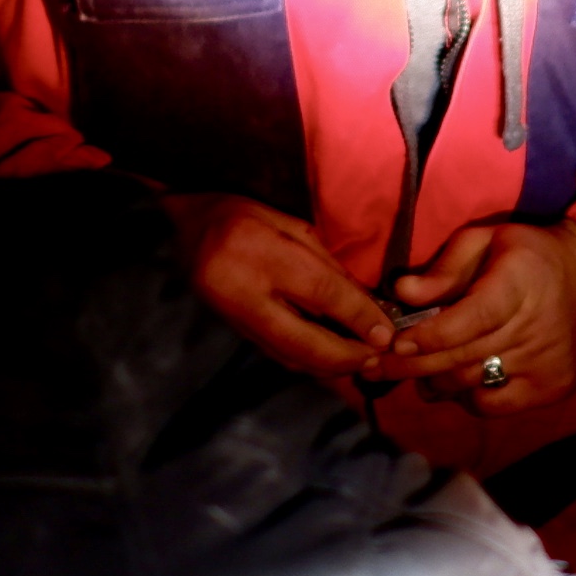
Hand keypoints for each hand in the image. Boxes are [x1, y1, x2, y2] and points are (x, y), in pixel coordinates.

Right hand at [163, 191, 394, 379]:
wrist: (189, 218)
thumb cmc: (245, 208)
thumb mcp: (292, 222)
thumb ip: (328, 265)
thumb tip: (367, 305)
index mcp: (260, 251)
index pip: (321, 293)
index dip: (358, 317)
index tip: (387, 333)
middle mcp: (243, 291)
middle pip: (303, 341)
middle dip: (346, 357)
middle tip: (378, 359)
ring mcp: (232, 315)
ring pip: (288, 356)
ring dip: (329, 367)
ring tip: (362, 364)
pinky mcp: (230, 328)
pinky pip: (275, 354)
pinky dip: (307, 362)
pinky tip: (331, 361)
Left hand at [377, 221, 575, 410]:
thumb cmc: (533, 257)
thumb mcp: (491, 240)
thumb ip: (446, 266)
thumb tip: (402, 292)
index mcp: (518, 284)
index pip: (467, 321)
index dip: (427, 337)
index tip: (394, 342)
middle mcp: (533, 328)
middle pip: (460, 358)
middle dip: (411, 365)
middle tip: (376, 367)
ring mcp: (544, 365)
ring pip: (471, 385)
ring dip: (433, 383)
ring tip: (411, 374)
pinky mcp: (550, 390)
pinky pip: (493, 405)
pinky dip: (467, 398)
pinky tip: (455, 383)